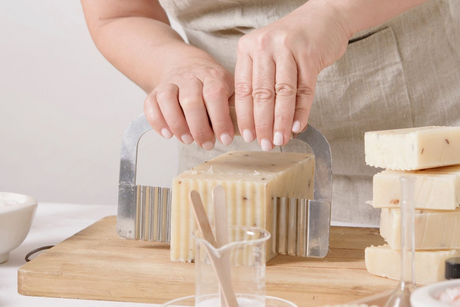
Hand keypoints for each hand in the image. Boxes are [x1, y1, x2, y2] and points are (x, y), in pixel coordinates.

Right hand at [144, 55, 234, 149]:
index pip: (215, 95)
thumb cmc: (212, 84)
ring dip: (177, 124)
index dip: (220, 119)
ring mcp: (171, 82)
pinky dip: (157, 120)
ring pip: (167, 99)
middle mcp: (191, 77)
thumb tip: (245, 130)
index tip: (225, 139)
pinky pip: (150, 103)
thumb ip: (234, 107)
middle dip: (199, 127)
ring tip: (187, 140)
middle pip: (191, 100)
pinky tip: (167, 134)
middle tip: (207, 144)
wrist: (186, 64)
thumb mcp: (229, 89)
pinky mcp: (156, 90)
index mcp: (213, 76)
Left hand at [234, 0, 351, 149]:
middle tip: (264, 143)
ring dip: (281, 122)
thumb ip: (259, 80)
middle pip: (261, 93)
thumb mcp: (267, 54)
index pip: (243, 89)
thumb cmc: (293, 40)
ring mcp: (288, 49)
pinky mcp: (310, 54)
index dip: (245, 116)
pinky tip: (298, 126)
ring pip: (282, 94)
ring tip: (280, 139)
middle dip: (262, 124)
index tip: (248, 136)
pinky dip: (301, 111)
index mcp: (249, 48)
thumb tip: (256, 121)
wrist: (324, 16)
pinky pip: (305, 90)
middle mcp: (265, 46)